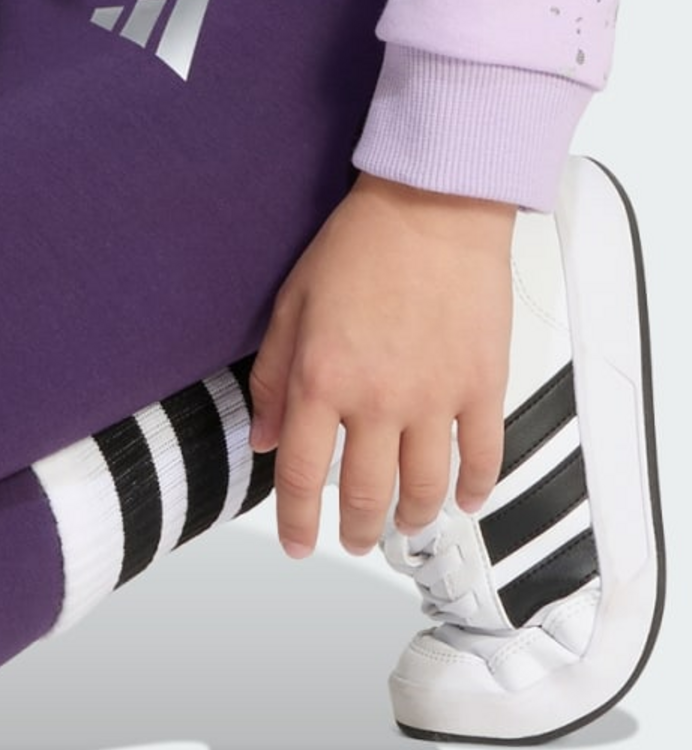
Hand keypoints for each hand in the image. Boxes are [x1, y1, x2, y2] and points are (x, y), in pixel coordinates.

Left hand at [246, 171, 515, 560]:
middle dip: (356, 530)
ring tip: (403, 525)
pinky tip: (463, 500)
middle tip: (352, 539)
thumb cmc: (358, 244)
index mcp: (322, 378)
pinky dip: (473, 490)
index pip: (303, 475)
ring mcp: (435, 398)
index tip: (296, 543)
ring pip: (424, 490)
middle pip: (366, 495)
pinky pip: (481, 458)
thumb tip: (266, 439)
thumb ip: (273, 376)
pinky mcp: (483, 388)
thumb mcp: (292, 302)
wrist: (432, 206)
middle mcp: (378, 399)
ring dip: (411, 519)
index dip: (297, 520)